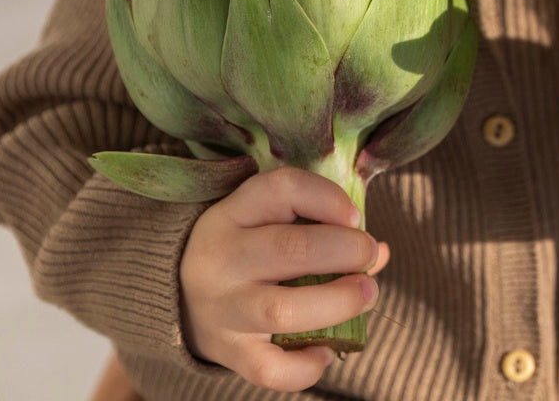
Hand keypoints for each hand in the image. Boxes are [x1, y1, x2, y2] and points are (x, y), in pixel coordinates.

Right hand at [180, 166, 386, 391]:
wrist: (178, 295)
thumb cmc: (245, 247)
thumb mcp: (266, 219)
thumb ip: (320, 225)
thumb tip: (380, 252)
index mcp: (231, 213)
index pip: (281, 189)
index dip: (327, 197)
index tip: (354, 215)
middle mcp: (221, 259)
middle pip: (288, 249)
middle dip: (344, 250)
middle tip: (368, 253)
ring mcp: (222, 310)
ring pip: (281, 311)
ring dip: (338, 302)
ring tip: (366, 293)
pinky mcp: (229, 353)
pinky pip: (270, 369)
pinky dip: (307, 365)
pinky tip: (327, 349)